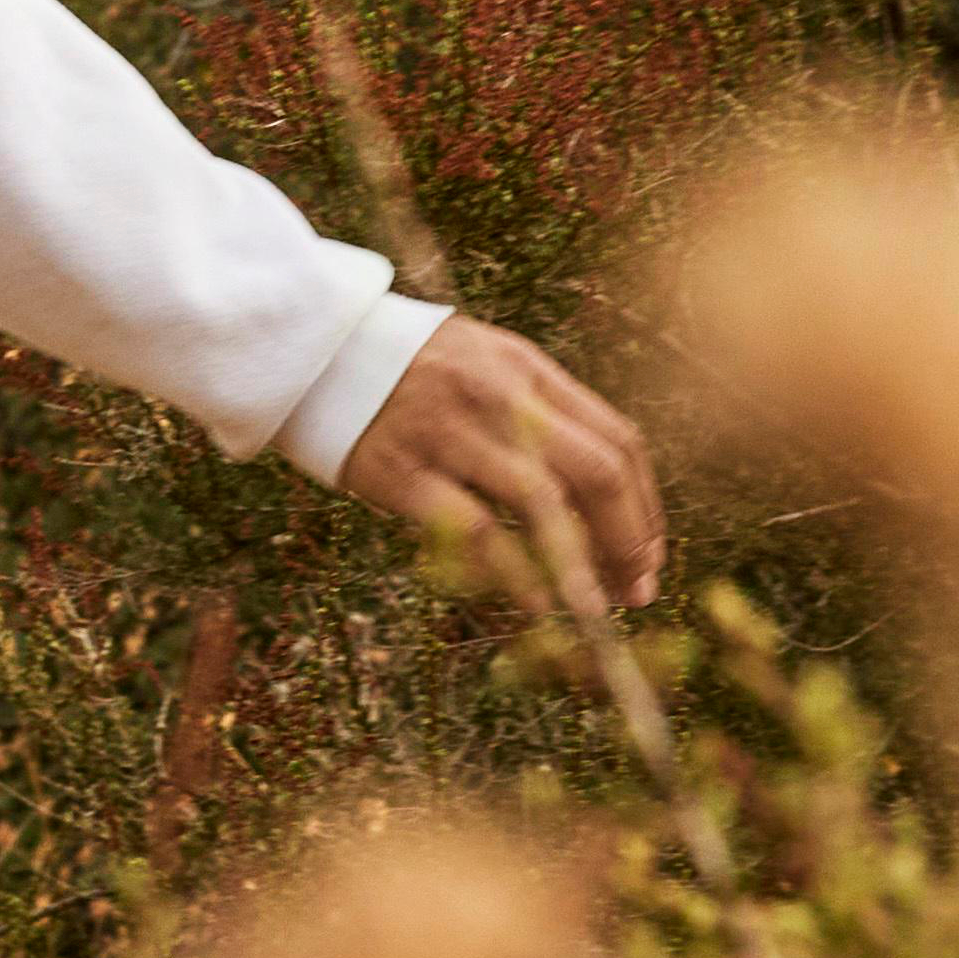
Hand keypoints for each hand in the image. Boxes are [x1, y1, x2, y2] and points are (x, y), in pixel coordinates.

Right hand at [337, 310, 664, 619]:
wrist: (308, 345)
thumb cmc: (405, 365)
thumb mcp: (482, 362)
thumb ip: (536, 410)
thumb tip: (599, 490)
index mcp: (526, 369)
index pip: (616, 439)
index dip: (645, 507)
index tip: (650, 555)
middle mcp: (497, 395)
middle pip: (596, 472)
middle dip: (630, 542)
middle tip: (637, 592)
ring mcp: (449, 431)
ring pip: (543, 504)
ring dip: (584, 567)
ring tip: (600, 611)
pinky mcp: (401, 471)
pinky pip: (474, 530)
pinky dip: (515, 574)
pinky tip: (536, 605)